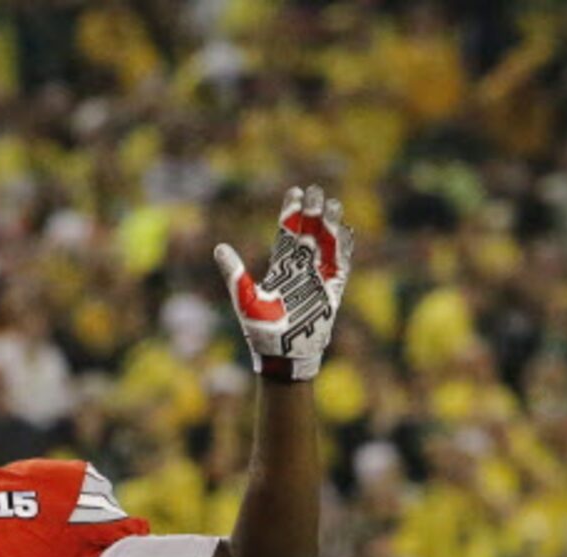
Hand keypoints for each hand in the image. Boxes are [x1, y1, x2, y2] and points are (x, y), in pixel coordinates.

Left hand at [215, 185, 351, 381]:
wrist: (283, 357)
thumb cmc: (261, 332)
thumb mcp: (245, 300)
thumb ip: (235, 274)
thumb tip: (218, 248)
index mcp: (279, 269)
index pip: (287, 234)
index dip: (291, 213)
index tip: (295, 192)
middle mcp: (300, 270)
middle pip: (309, 234)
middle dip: (313, 212)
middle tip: (316, 190)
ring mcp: (318, 278)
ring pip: (326, 244)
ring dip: (330, 225)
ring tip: (333, 204)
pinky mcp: (333, 291)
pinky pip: (341, 264)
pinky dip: (344, 248)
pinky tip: (347, 231)